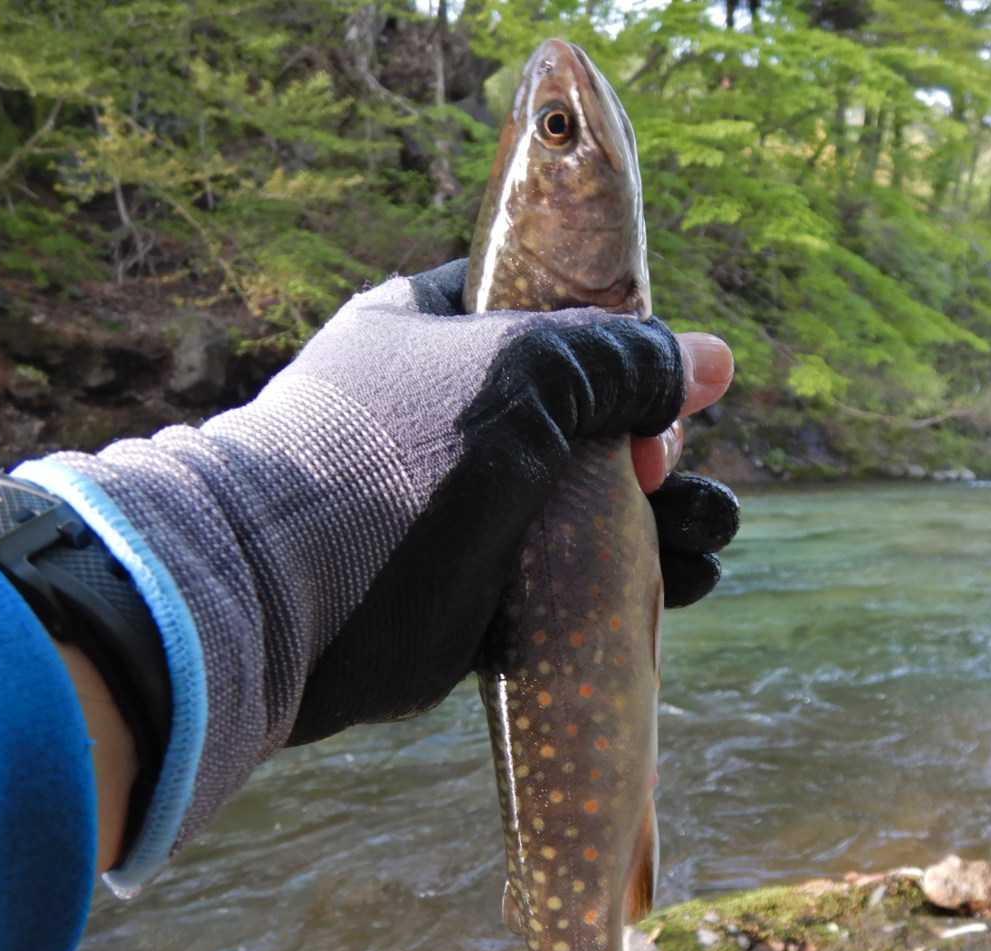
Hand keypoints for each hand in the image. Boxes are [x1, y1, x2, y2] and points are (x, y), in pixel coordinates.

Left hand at [21, 259, 738, 884]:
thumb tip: (711, 364)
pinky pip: (569, 578)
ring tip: (709, 535)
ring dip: (663, 518)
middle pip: (588, 416)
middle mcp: (454, 414)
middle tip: (660, 470)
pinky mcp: (472, 592)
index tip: (663, 381)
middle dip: (652, 443)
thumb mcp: (522, 376)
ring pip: (588, 505)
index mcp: (443, 331)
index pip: (554, 310)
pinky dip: (630, 580)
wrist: (279, 599)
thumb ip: (619, 361)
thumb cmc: (394, 459)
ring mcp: (462, 508)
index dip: (625, 338)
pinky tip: (686, 581)